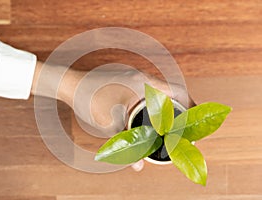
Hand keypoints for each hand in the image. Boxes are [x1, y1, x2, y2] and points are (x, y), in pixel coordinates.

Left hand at [31, 62, 194, 170]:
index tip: (197, 119)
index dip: (192, 105)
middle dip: (182, 107)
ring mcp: (133, 77)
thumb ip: (126, 144)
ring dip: (168, 105)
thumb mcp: (108, 124)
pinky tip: (152, 114)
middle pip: (171, 91)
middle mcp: (140, 77)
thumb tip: (139, 166)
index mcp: (141, 83)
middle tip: (186, 125)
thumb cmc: (87, 100)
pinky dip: (155, 103)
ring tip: (172, 122)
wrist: (69, 84)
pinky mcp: (126, 81)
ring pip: (159, 91)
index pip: (177, 91)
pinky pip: (148, 91)